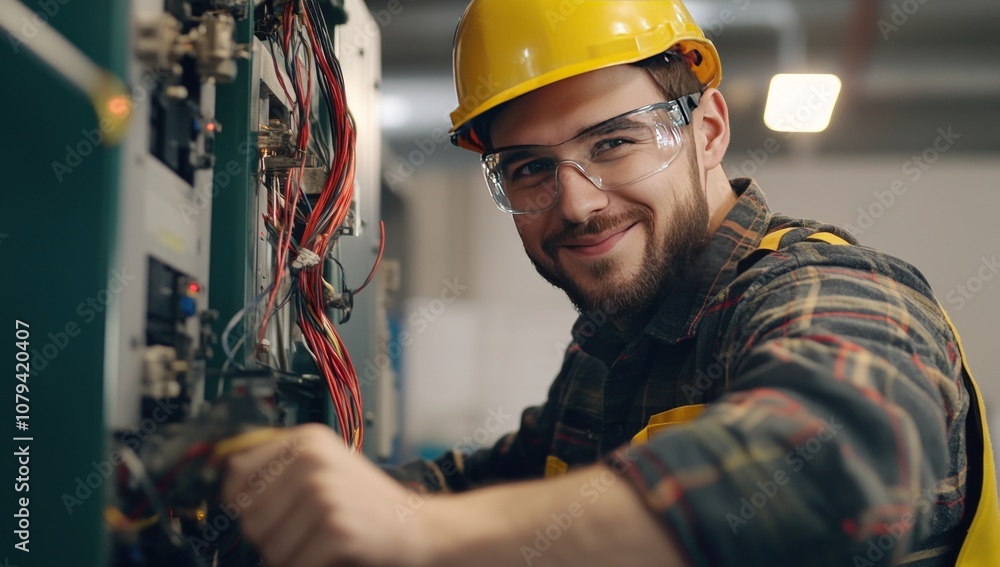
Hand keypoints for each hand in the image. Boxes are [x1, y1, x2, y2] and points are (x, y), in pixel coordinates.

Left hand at [222, 424, 428, 566]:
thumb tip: (222, 469)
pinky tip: (331, 555)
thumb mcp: (325, 467)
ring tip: (321, 540)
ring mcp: (324, 493)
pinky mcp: (335, 528)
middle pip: (247, 513)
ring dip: (289, 555)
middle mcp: (313, 460)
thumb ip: (278, 466)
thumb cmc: (367, 504)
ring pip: (266, 544)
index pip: (235, 472)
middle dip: (269, 534)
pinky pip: (290, 565)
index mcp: (306, 440)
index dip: (244, 500)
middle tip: (306, 529)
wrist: (417, 529)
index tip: (268, 509)